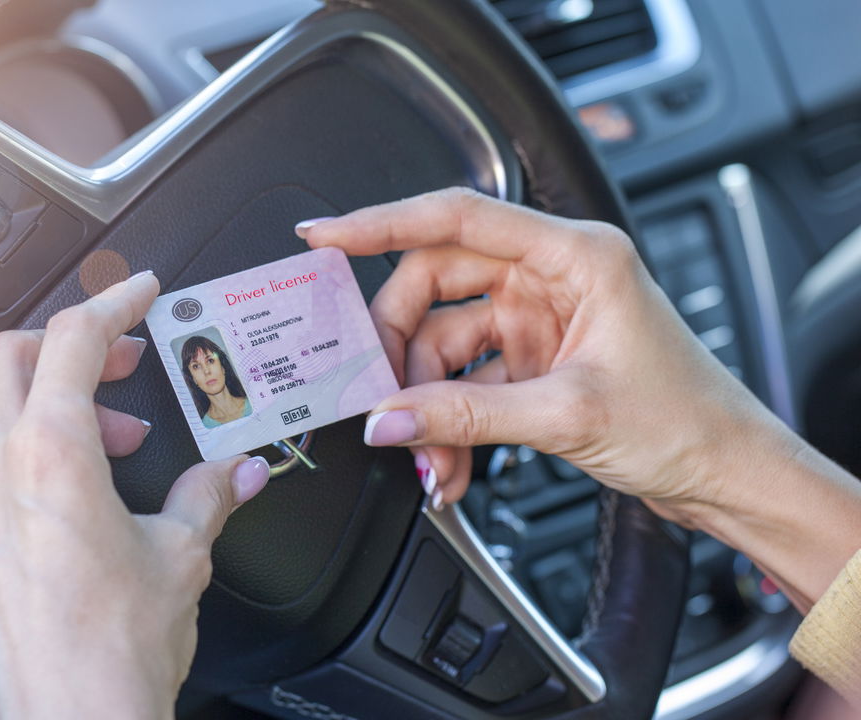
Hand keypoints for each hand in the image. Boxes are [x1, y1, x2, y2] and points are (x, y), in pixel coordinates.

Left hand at [0, 271, 270, 719]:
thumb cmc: (110, 657)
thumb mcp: (180, 559)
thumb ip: (207, 498)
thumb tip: (233, 472)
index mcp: (50, 454)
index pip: (74, 340)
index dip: (113, 303)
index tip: (139, 294)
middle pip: (10, 360)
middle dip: (68, 346)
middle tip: (122, 367)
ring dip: (48, 413)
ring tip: (108, 449)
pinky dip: (22, 473)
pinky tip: (65, 514)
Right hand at [298, 188, 769, 523]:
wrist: (727, 472)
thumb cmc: (688, 419)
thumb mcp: (568, 414)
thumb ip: (466, 415)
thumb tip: (388, 417)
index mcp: (575, 255)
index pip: (459, 217)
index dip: (382, 223)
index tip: (325, 236)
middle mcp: (551, 277)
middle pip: (436, 286)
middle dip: (401, 349)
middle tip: (379, 396)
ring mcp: (538, 319)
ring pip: (445, 343)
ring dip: (427, 404)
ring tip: (431, 458)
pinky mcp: (532, 361)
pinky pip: (465, 383)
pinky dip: (450, 423)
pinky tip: (449, 463)